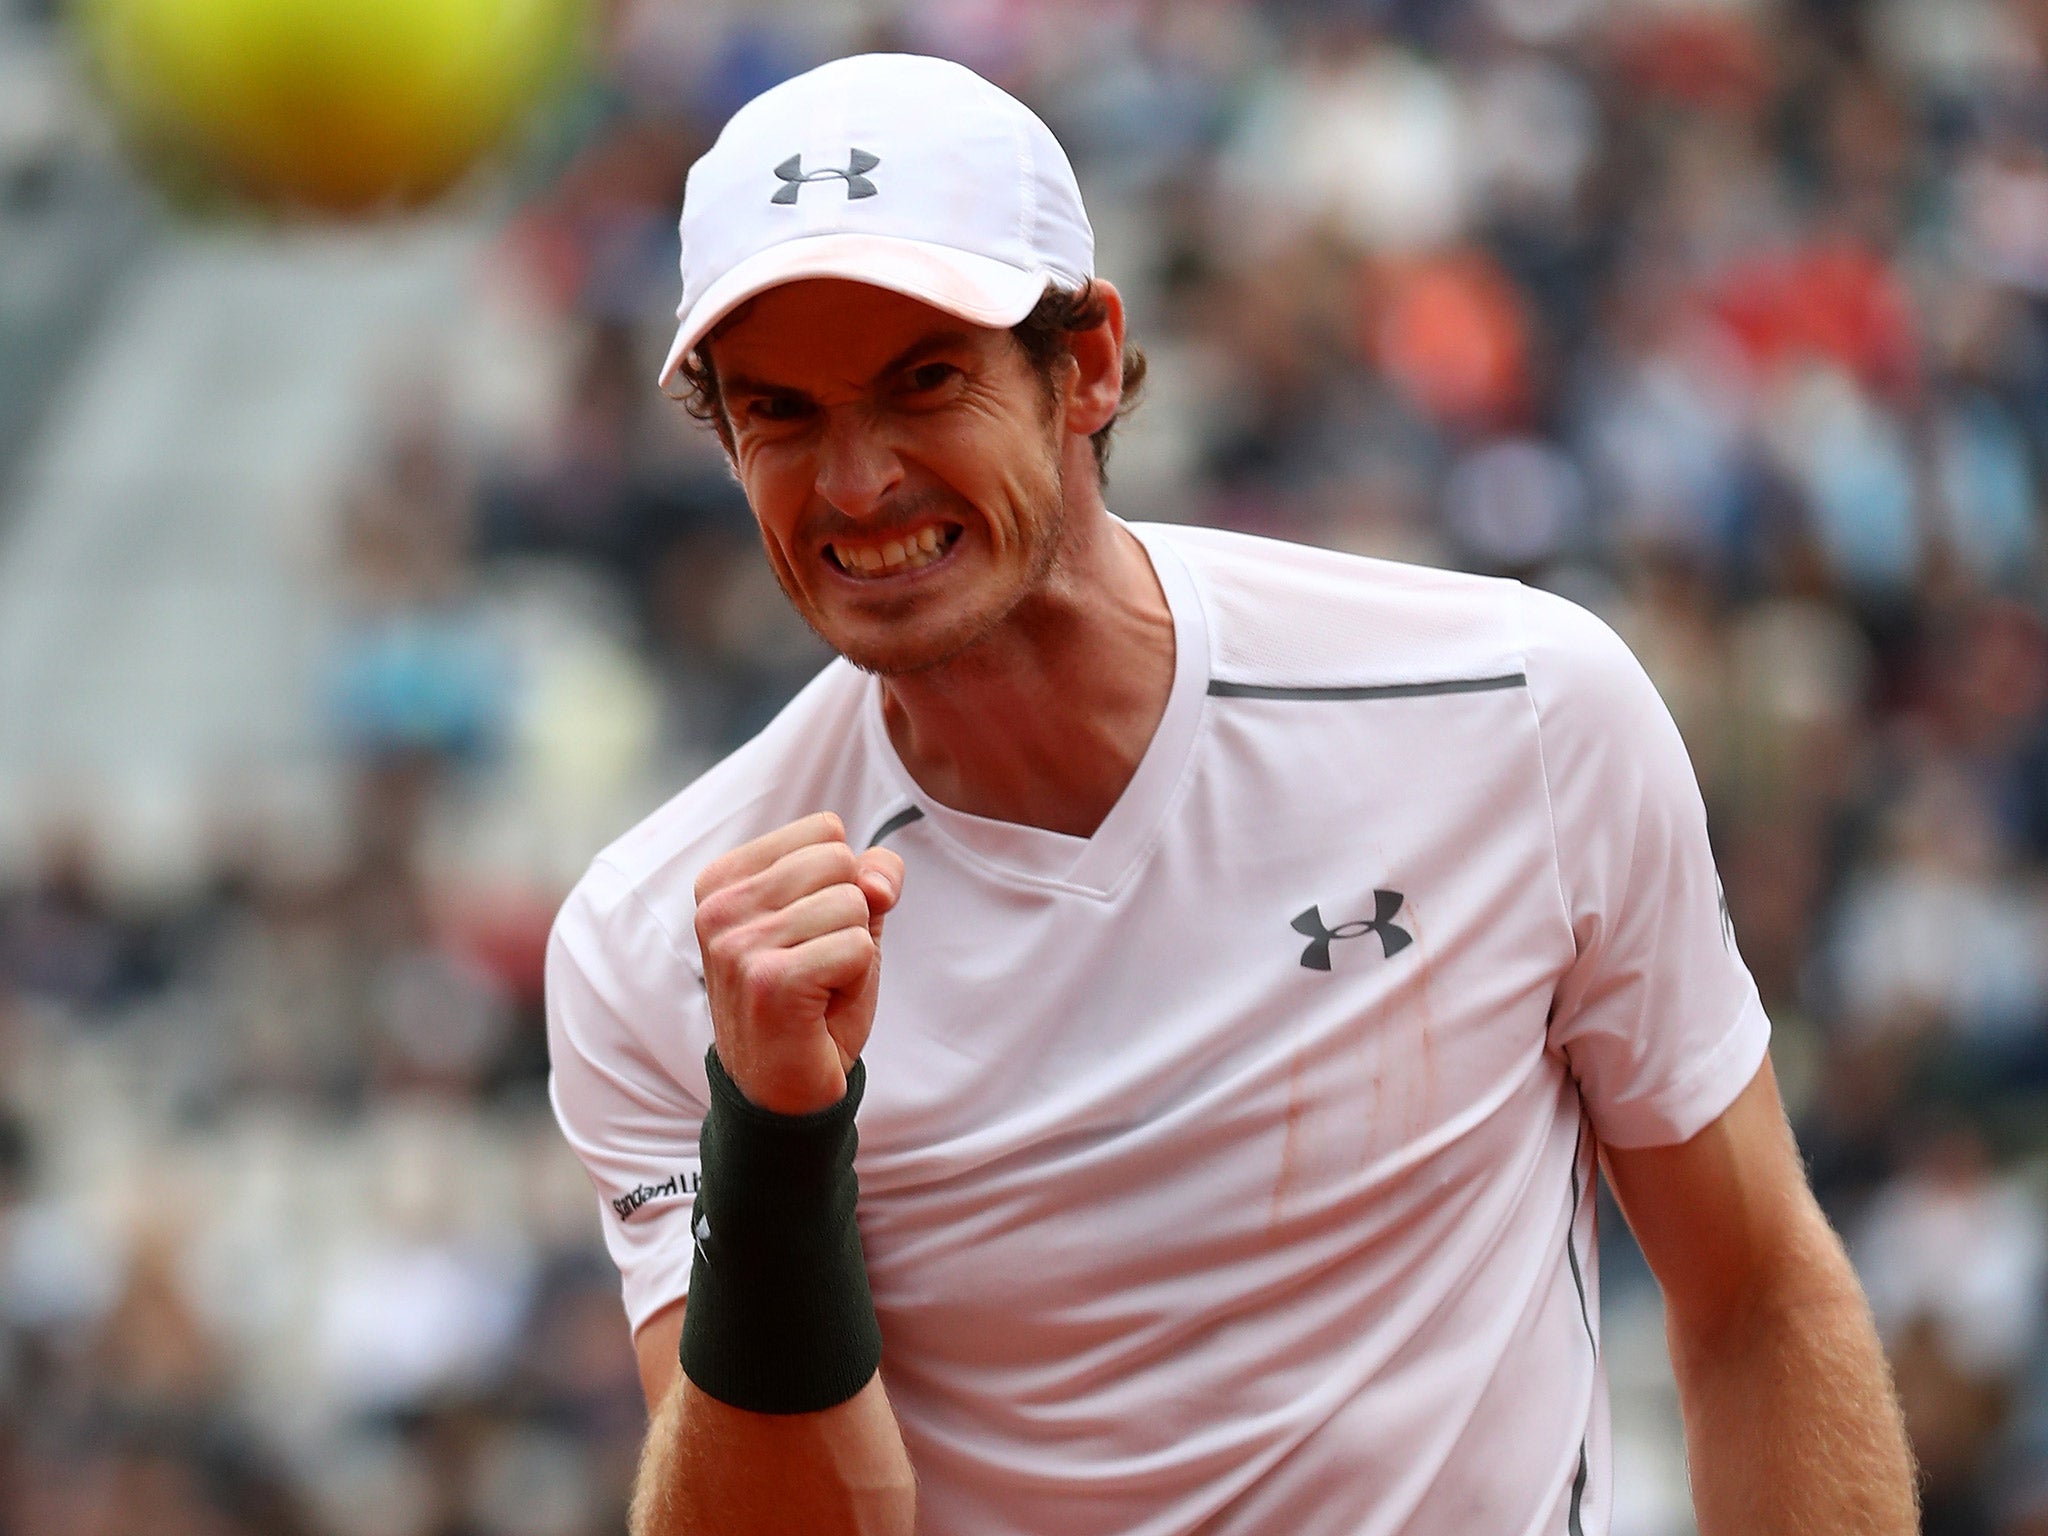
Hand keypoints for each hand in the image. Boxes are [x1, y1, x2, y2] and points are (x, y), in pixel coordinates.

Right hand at [692, 812, 903, 1114]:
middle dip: (851, 915)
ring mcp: (738, 945)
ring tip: (818, 988)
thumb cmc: (812, 1000)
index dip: (843, 882)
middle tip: (818, 965)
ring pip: (853, 903)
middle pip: (840, 860)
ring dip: (854, 952)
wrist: (785, 1091)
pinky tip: (820, 1009)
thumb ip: (869, 877)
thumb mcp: (844, 922)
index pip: (825, 830)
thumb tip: (879, 882)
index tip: (811, 933)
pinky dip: (857, 980)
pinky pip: (859, 946)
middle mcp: (719, 907)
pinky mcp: (770, 981)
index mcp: (724, 880)